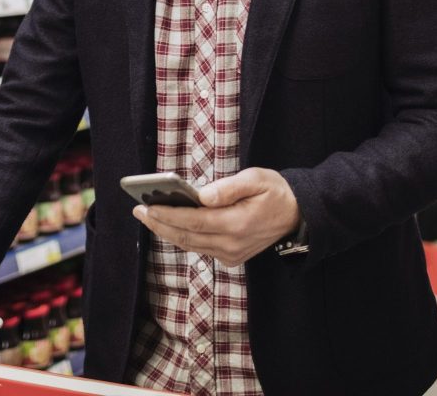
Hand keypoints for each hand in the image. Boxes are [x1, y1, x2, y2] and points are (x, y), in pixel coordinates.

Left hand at [132, 167, 301, 266]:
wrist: (298, 216)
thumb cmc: (275, 192)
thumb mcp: (256, 179)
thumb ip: (228, 188)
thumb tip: (201, 195)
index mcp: (236, 224)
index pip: (193, 221)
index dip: (168, 214)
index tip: (147, 206)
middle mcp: (231, 244)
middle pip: (186, 236)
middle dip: (160, 224)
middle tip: (139, 211)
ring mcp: (231, 254)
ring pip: (191, 245)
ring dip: (167, 232)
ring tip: (148, 216)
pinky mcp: (231, 258)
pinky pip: (200, 248)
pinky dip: (183, 237)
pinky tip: (170, 225)